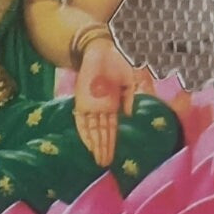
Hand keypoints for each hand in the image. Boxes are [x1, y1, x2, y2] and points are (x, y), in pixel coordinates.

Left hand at [74, 37, 136, 167]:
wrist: (102, 48)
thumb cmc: (119, 62)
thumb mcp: (132, 80)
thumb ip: (131, 96)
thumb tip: (130, 114)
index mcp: (113, 105)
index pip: (112, 129)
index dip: (112, 143)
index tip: (113, 157)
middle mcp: (101, 108)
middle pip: (102, 133)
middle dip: (104, 149)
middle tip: (104, 164)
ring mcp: (91, 104)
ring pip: (93, 130)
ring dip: (96, 144)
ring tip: (98, 160)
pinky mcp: (81, 99)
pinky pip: (81, 119)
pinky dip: (84, 132)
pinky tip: (88, 144)